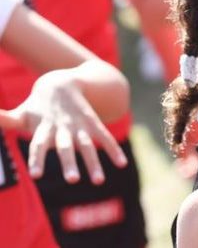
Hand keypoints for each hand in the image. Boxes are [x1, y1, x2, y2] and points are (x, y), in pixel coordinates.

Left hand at [0, 68, 127, 183]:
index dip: (38, 158)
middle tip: (73, 181)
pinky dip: (112, 150)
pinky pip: (104, 137)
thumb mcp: (22, 113)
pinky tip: (121, 164)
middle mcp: (63, 127)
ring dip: (93, 162)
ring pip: (87, 145)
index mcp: (44, 127)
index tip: (36, 175)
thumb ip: (5, 120)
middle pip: (66, 147)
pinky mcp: (92, 123)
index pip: (39, 145)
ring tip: (98, 181)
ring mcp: (79, 125)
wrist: (62, 81)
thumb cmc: (37, 106)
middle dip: (69, 162)